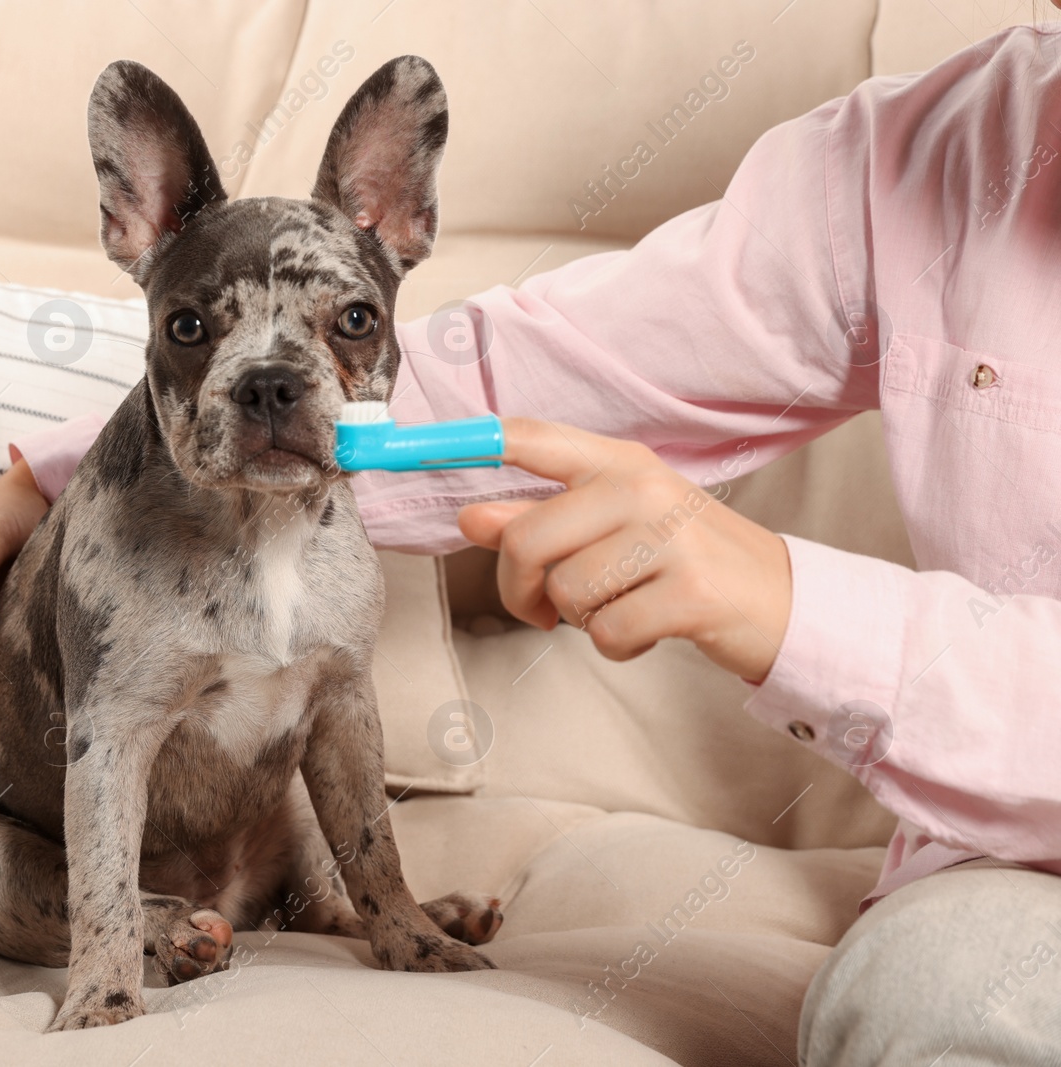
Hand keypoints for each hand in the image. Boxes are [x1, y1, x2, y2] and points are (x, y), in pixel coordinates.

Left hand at [457, 419, 791, 681]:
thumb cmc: (683, 560)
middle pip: (527, 538)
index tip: (408, 446)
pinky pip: (606, 632)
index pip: (532, 438)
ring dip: (579, 618)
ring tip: (619, 608)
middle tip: (544, 608)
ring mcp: (671, 538)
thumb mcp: (614, 528)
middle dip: (520, 588)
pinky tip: (644, 632)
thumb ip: (540, 519)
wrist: (783, 601)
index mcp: (619, 462)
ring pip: (566, 591)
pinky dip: (615, 646)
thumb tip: (469, 515)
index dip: (470, 442)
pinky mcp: (691, 593)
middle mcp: (642, 488)